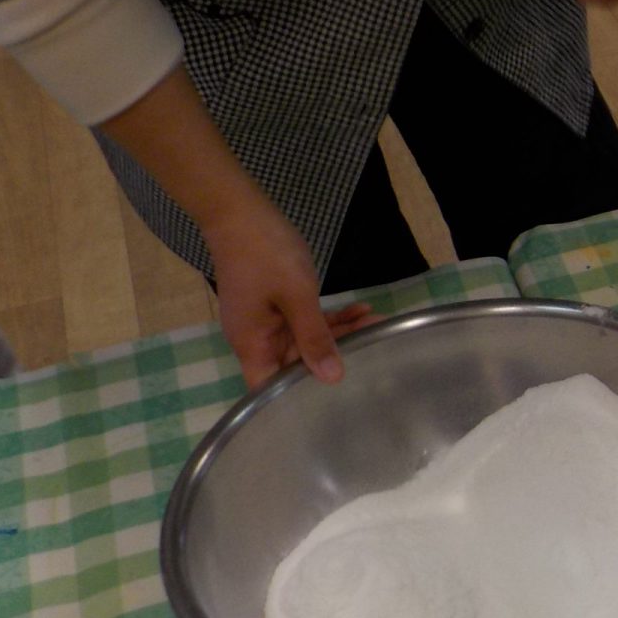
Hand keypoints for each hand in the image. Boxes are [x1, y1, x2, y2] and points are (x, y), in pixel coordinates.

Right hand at [203, 199, 376, 388]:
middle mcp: (257, 339)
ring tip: (377, 323)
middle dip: (333, 359)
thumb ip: (315, 338)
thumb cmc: (266, 255)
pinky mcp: (277, 304)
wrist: (240, 211)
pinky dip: (330, 317)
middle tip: (374, 347)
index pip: (267, 390)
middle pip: (294, 365)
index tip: (331, 405)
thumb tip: (331, 379)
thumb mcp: (298, 297)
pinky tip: (362, 310)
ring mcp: (267, 320)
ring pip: (306, 339)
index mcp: (252, 345)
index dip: (293, 403)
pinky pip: (305, 319)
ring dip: (339, 333)